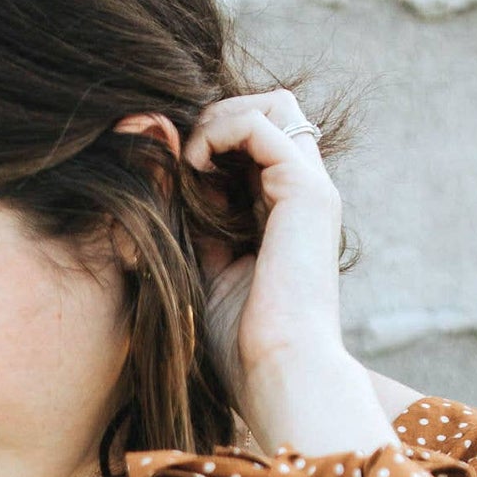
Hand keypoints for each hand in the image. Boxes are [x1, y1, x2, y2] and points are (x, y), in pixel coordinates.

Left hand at [114, 93, 392, 461]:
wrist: (275, 372)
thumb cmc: (239, 344)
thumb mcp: (203, 269)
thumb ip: (192, 222)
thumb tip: (165, 178)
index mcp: (285, 214)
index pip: (254, 144)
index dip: (209, 145)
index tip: (174, 180)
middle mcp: (304, 194)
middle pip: (270, 110)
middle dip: (217, 119)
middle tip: (182, 161)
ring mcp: (311, 188)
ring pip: (272, 105)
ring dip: (218, 120)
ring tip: (189, 162)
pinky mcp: (307, 190)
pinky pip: (262, 122)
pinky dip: (219, 132)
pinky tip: (194, 168)